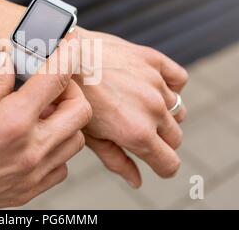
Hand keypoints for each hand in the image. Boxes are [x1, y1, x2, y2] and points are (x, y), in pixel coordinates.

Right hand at [0, 41, 91, 208]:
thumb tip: (10, 63)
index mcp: (11, 121)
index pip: (55, 79)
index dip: (67, 55)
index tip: (70, 46)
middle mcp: (29, 150)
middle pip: (80, 112)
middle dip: (71, 91)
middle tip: (51, 85)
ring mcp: (31, 174)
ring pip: (76, 141)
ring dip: (66, 121)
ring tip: (40, 113)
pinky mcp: (28, 190)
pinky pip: (61, 166)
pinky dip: (56, 149)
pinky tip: (34, 140)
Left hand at [76, 29, 187, 187]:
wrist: (59, 56)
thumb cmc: (69, 98)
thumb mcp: (89, 136)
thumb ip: (117, 160)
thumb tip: (137, 181)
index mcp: (137, 132)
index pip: (169, 163)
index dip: (163, 167)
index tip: (157, 164)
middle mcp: (152, 108)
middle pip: (175, 138)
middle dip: (161, 141)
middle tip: (138, 131)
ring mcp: (154, 82)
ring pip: (177, 110)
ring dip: (163, 113)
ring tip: (137, 106)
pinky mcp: (152, 60)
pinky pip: (179, 78)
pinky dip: (171, 85)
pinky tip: (152, 87)